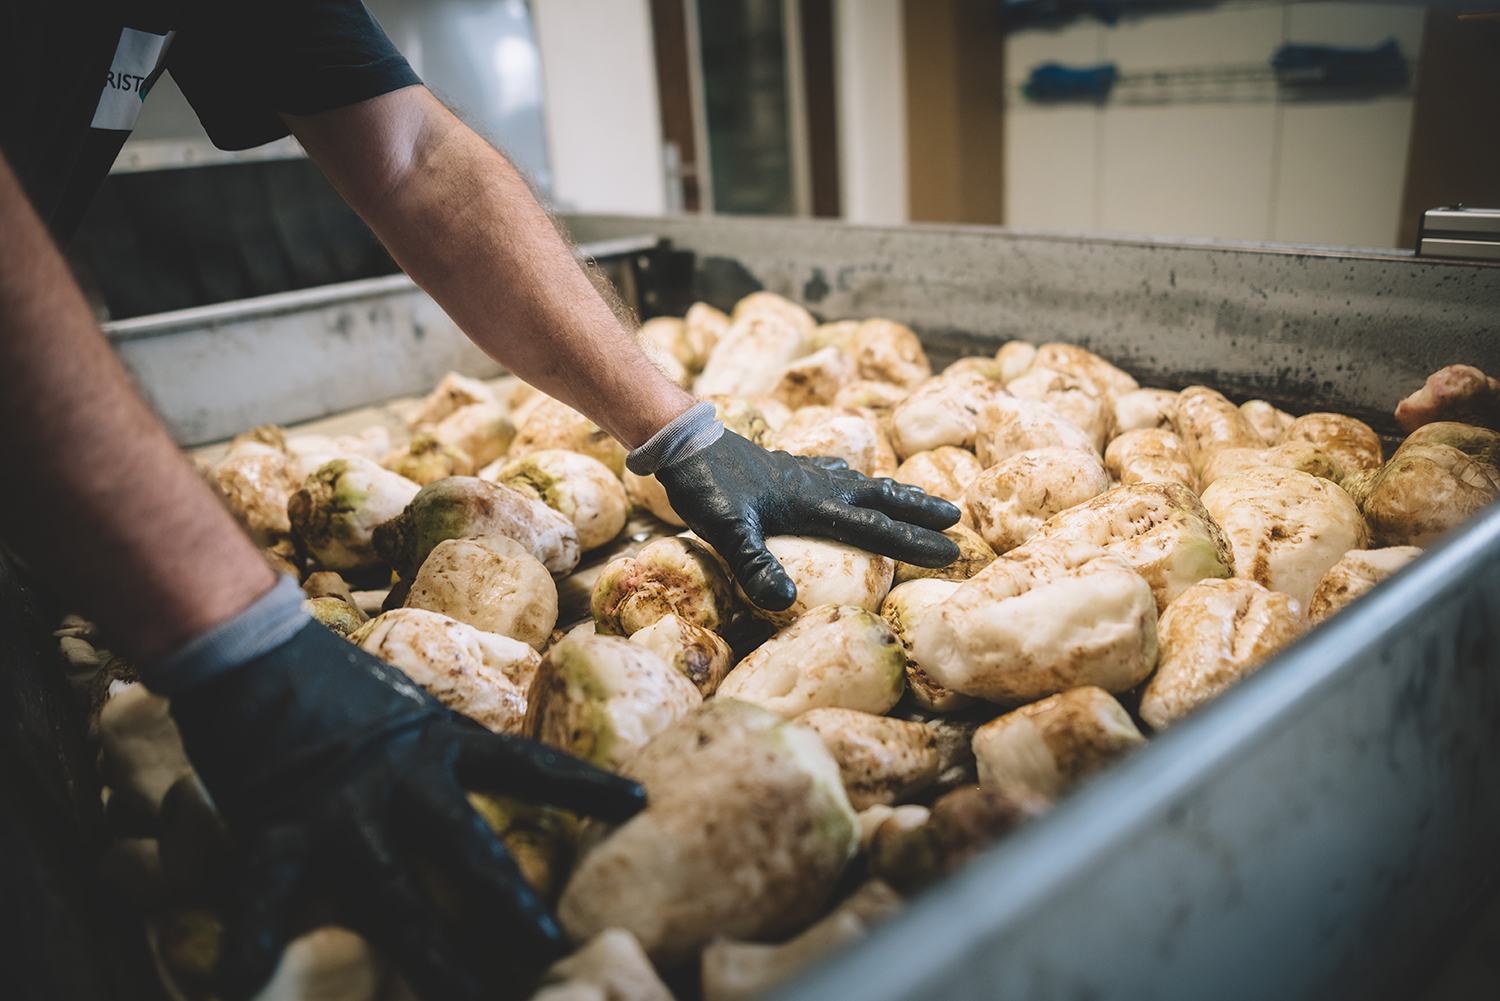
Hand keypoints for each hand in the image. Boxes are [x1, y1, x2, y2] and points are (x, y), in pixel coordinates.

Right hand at [168, 621, 644, 1000]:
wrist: (248, 644)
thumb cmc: (325, 676)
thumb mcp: (402, 705)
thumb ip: (432, 748)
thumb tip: (459, 778)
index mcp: (438, 741)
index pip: (526, 764)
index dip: (582, 786)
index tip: (637, 804)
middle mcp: (401, 777)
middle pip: (468, 851)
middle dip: (512, 905)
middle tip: (553, 947)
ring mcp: (342, 807)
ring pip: (394, 895)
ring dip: (428, 955)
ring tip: (466, 995)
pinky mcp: (277, 826)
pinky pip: (264, 897)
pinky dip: (251, 946)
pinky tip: (245, 990)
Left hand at [655, 430, 961, 609]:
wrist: (682, 442)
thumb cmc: (704, 486)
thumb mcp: (725, 530)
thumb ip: (754, 564)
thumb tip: (782, 602)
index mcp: (812, 505)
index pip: (875, 528)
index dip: (914, 542)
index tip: (951, 550)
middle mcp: (816, 486)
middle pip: (880, 499)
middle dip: (918, 511)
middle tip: (955, 518)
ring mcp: (802, 475)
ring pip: (861, 483)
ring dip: (892, 494)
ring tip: (918, 500)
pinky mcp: (784, 469)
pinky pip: (832, 474)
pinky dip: (852, 478)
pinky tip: (848, 477)